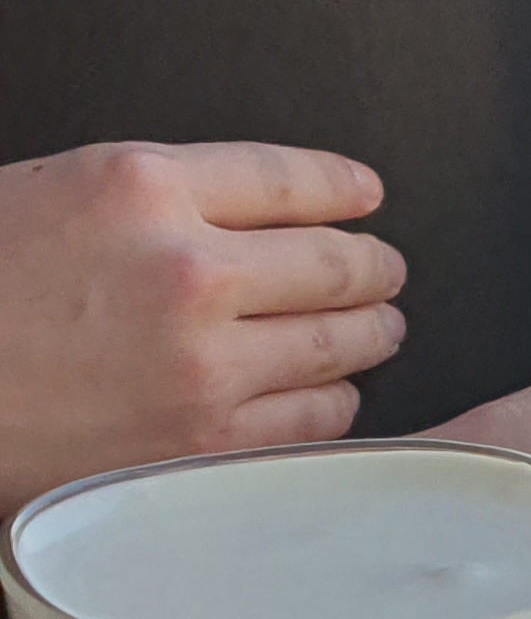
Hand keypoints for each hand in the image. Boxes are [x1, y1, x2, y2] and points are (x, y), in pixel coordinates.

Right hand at [0, 142, 405, 511]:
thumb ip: (156, 200)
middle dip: (373, 266)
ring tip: (377, 327)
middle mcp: (188, 271)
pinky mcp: (209, 440)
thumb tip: (251, 214)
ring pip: (339, 344)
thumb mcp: (57, 195)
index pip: (288, 179)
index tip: (366, 196)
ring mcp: (206, 364)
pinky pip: (316, 418)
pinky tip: (333, 389)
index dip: (342, 189)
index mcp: (139, 187)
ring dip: (370, 333)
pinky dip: (335, 400)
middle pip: (334, 263)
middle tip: (385, 271)